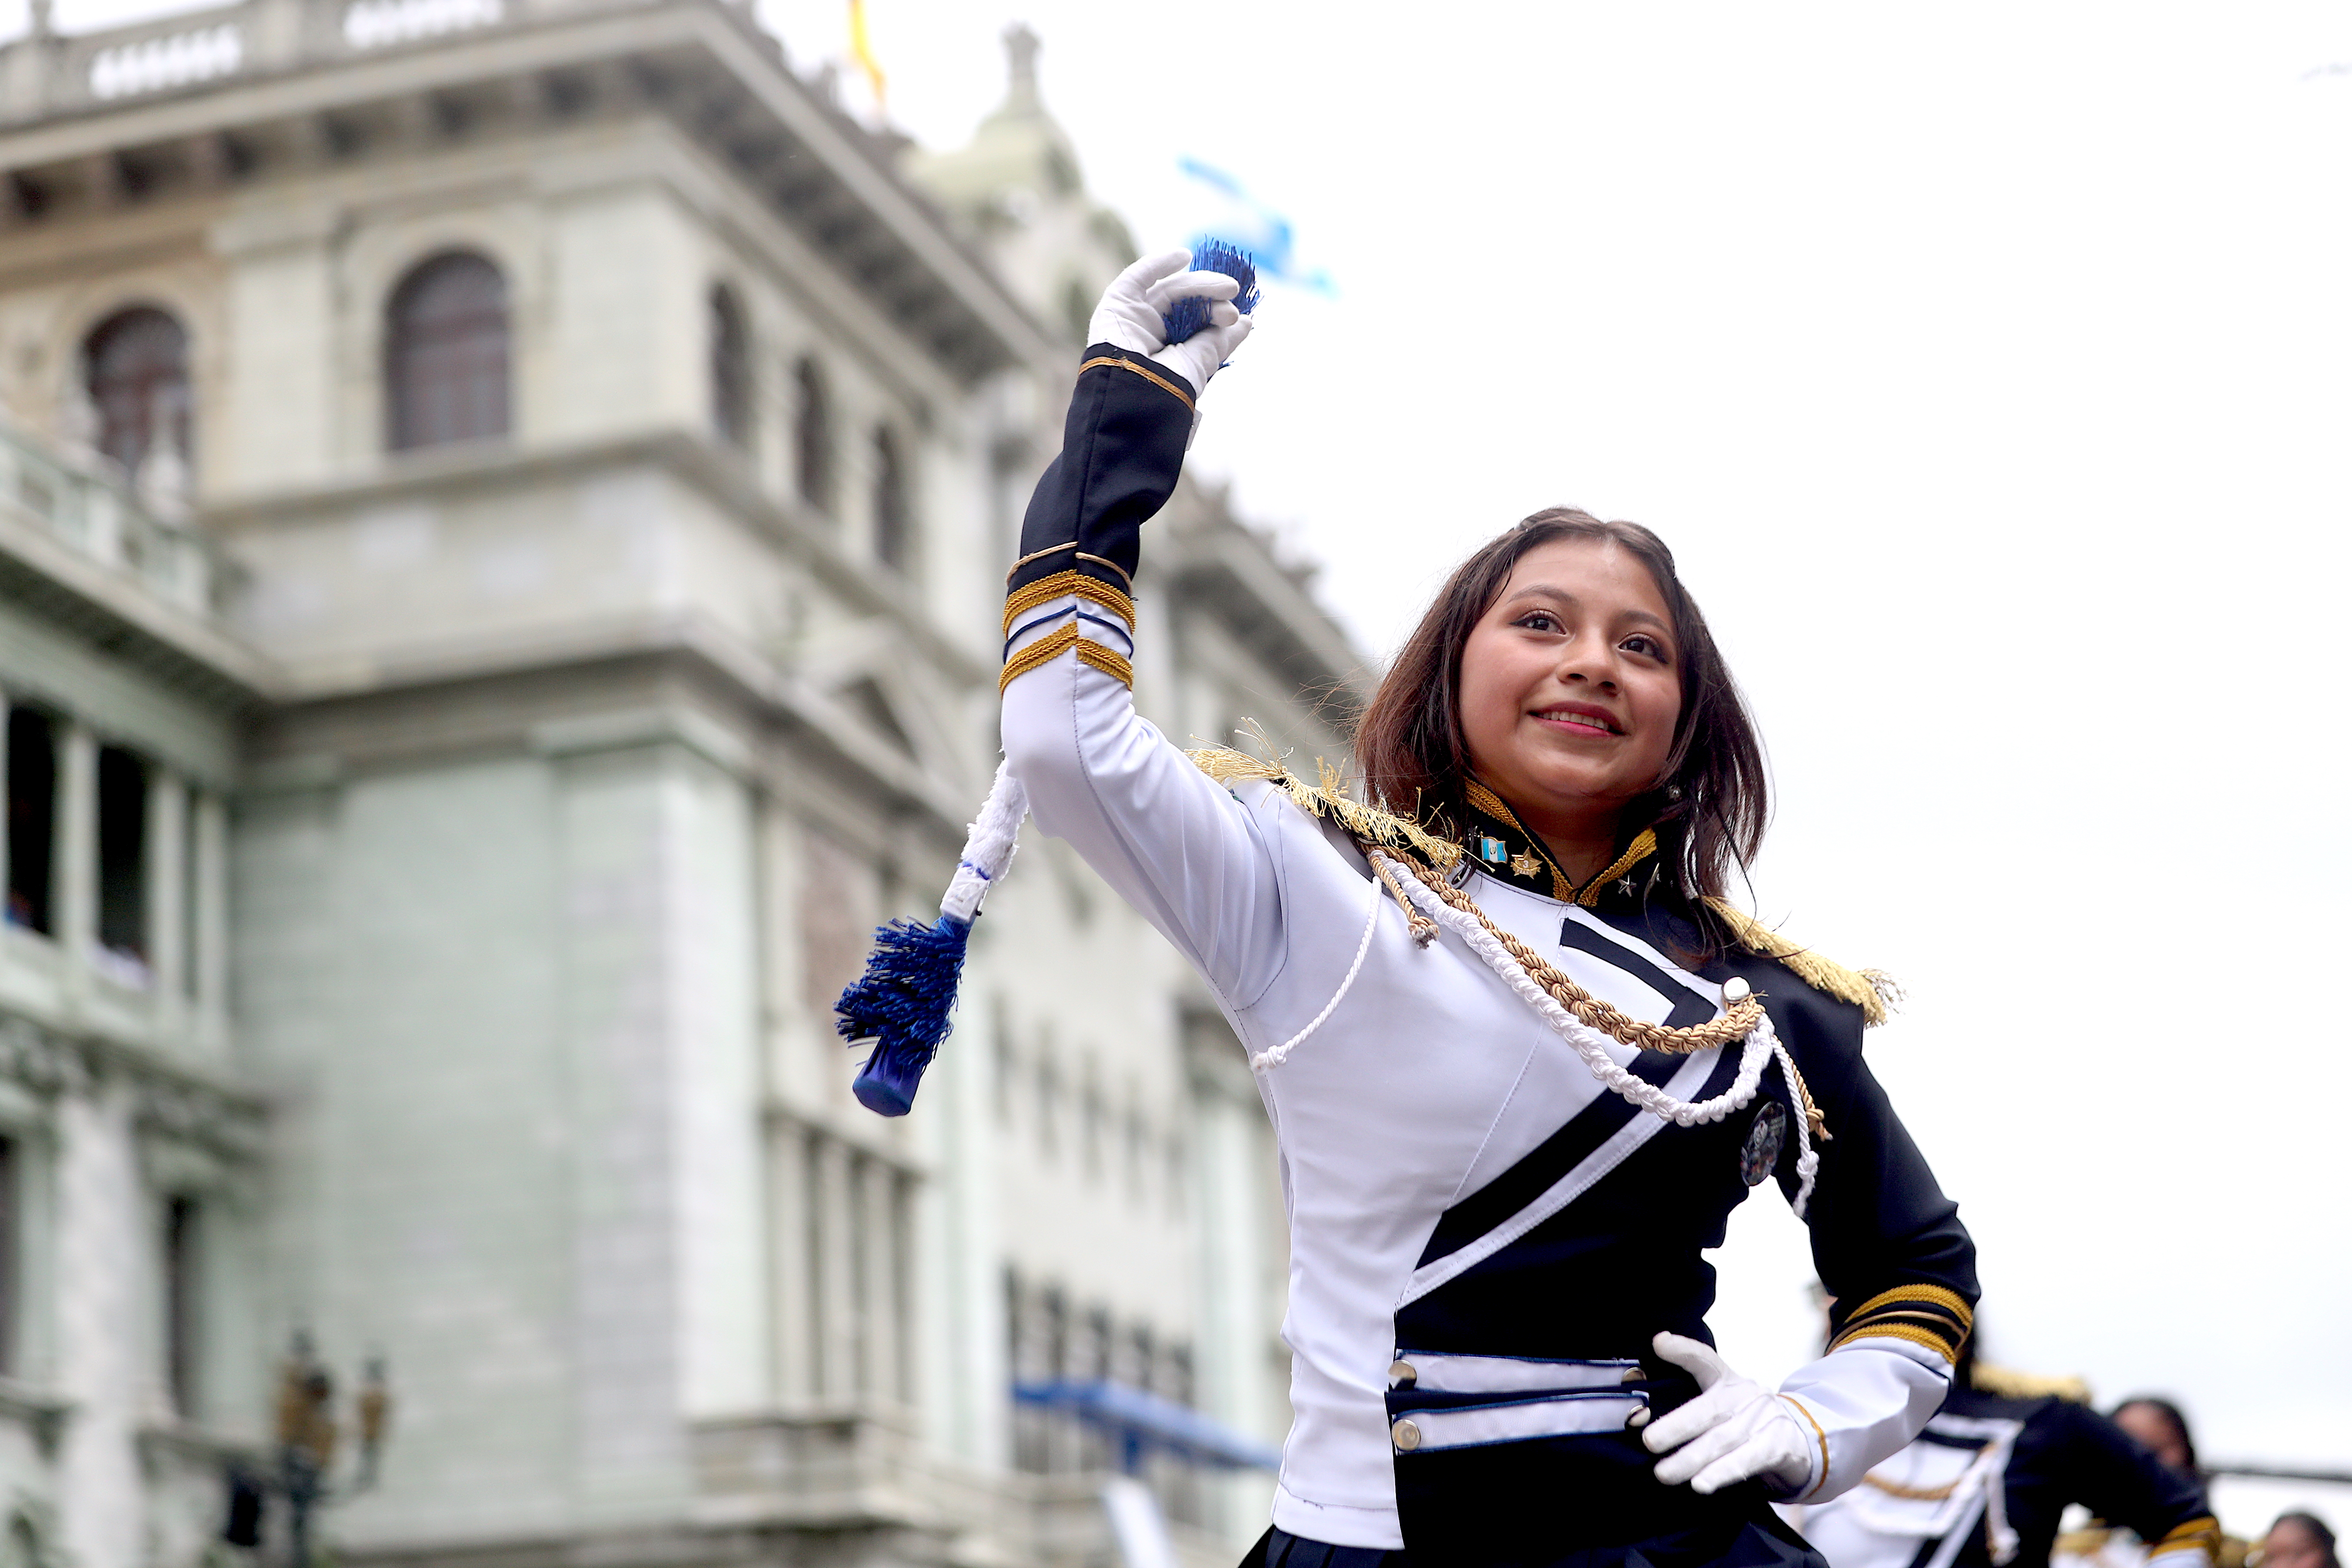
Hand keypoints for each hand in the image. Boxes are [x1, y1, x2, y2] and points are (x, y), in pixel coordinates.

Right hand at [1086, 248, 1254, 396]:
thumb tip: (1246, 323)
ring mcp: (1134, 319)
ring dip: (1199, 283)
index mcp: (1170, 353)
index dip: (1216, 313)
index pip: (1196, 324)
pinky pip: (1137, 278)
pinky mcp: (1117, 305)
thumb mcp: (1202, 362)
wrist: (1135, 394)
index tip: (1237, 316)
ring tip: (1227, 287)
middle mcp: (1151, 335)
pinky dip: (1159, 263)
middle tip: (1232, 296)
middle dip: (1211, 298)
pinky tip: (1184, 256)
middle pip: (1185, 304)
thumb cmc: (1169, 386)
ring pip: (1170, 291)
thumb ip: (1220, 340)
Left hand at [1641, 1332, 1815, 1496]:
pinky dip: (1723, 1472)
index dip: (1684, 1350)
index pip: (1705, 1360)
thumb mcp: (1721, 1404)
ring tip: (1665, 1473)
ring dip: (1692, 1459)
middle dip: (1676, 1426)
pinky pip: (1748, 1460)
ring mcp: (1765, 1419)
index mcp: (1728, 1380)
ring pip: (1724, 1440)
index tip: (1659, 1344)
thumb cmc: (1746, 1422)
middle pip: (1709, 1409)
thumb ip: (1689, 1401)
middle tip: (1649, 1442)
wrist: (1801, 1441)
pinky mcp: (1778, 1446)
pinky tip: (1702, 1483)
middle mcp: (1746, 1395)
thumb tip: (1643, 1404)